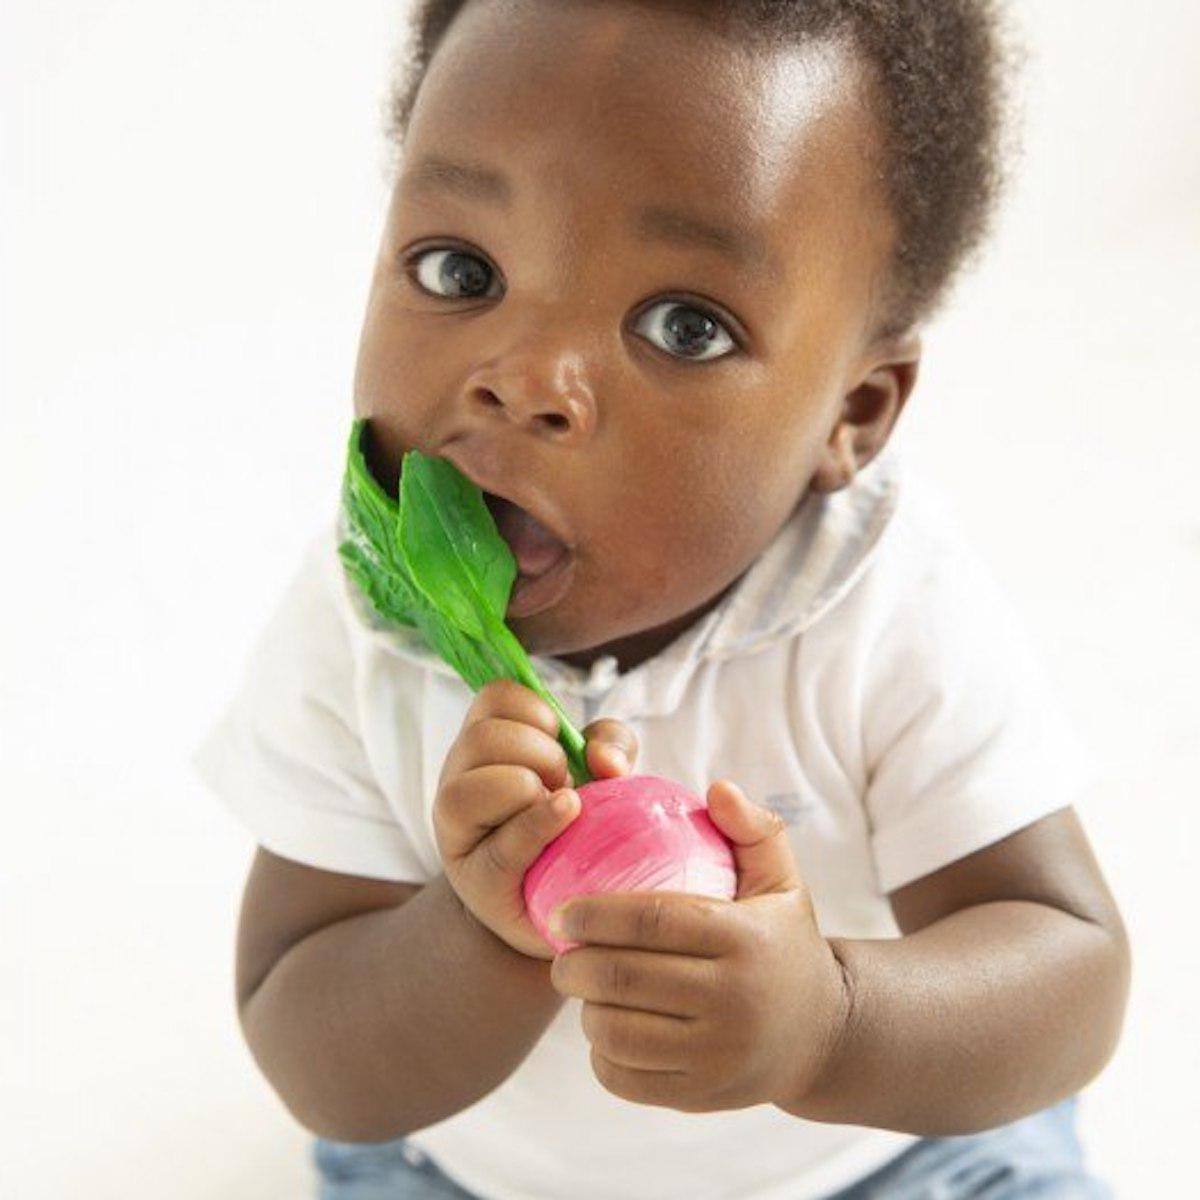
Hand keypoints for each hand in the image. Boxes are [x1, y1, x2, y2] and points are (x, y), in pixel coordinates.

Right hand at [434, 679, 639, 959]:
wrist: (573, 903)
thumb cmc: (579, 823)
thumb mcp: (600, 771)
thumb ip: (611, 745)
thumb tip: (602, 758)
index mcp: (484, 744)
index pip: (495, 696)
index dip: (537, 711)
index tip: (560, 743)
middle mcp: (457, 779)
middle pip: (483, 738)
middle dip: (540, 753)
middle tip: (563, 781)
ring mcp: (458, 833)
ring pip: (469, 790)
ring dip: (528, 788)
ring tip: (560, 808)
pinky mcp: (478, 881)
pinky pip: (503, 846)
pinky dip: (540, 825)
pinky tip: (568, 816)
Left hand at [548, 780, 850, 1111]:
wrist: (824, 1034)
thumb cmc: (784, 941)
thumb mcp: (782, 880)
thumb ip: (751, 828)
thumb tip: (715, 788)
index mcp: (745, 939)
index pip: (652, 921)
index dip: (595, 914)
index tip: (562, 910)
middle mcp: (734, 1001)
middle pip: (623, 979)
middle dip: (573, 963)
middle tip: (561, 951)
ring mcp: (719, 1056)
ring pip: (616, 1032)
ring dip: (583, 1008)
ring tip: (583, 988)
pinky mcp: (703, 1096)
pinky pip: (626, 1078)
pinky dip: (600, 1053)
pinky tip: (604, 1028)